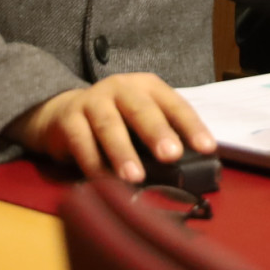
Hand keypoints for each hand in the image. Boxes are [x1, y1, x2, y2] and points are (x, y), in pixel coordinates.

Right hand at [7, 74, 215, 184]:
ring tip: (135, 177)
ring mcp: (93, 101)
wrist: (62, 112)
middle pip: (140, 109)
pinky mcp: (68, 119)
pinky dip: (93, 163)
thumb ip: (161, 138)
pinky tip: (102, 181)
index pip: (174, 104)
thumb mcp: (140, 122)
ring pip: (109, 125)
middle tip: (172, 155)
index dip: (191, 126)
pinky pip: (81, 142)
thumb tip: (190, 171)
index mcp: (147, 87)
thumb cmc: (116, 121)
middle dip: (157, 132)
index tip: (207, 148)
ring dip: (122, 151)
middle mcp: (121, 88)